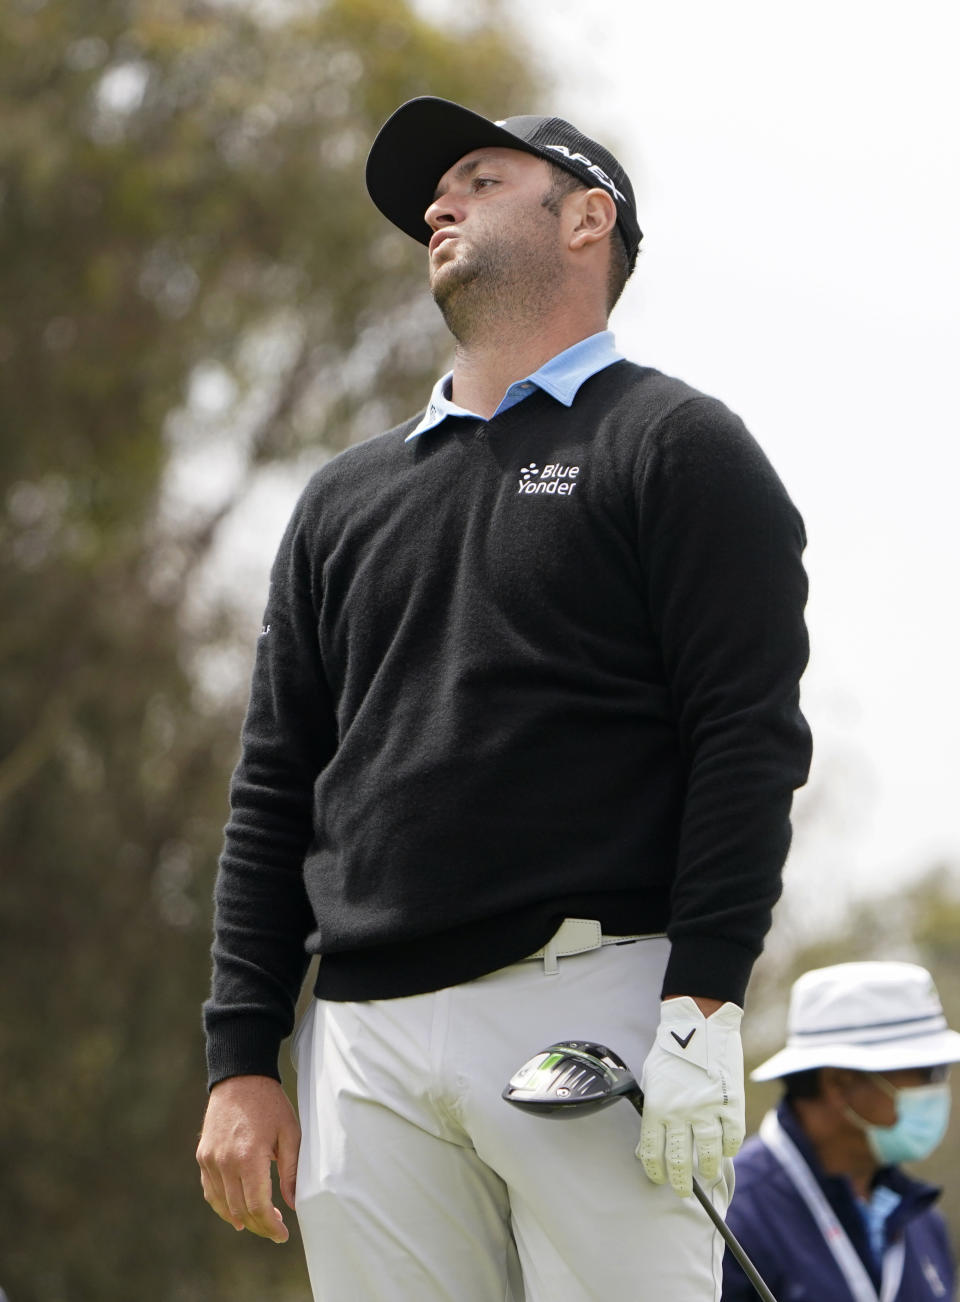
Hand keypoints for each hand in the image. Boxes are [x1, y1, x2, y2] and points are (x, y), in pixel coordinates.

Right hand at [196, 1074, 300, 1242]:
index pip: (258, 1206)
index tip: (282, 1235)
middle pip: (240, 1210)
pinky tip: (236, 1212)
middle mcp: (226, 1162)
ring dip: (241, 1219)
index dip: (271, 1226)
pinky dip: (222, 1206)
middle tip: (275, 1231)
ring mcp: (211, 1160)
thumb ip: (291, 1170)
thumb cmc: (270, 1104)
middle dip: (259, 1226)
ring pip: (223, 1205)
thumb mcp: (289, 1133)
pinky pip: (210, 1191)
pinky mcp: (203, 1156)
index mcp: (250, 1157)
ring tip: (259, 1223)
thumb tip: (292, 1204)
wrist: (240, 1077)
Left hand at [636, 996, 744, 1197]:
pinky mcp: (731, 1104)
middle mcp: (681, 1113)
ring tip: (708, 1173)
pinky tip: (725, 1150)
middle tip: (683, 1191)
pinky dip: (729, 1148)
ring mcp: (707, 1110)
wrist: (698, 1025)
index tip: (659, 1178)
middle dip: (681, 1182)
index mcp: (656, 1107)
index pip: (652, 1153)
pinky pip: (732, 1138)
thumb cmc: (670, 1052)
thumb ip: (652, 1111)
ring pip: (709, 1155)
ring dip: (709, 1169)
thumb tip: (650, 1143)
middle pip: (680, 1162)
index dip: (655, 1172)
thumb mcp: (651, 1080)